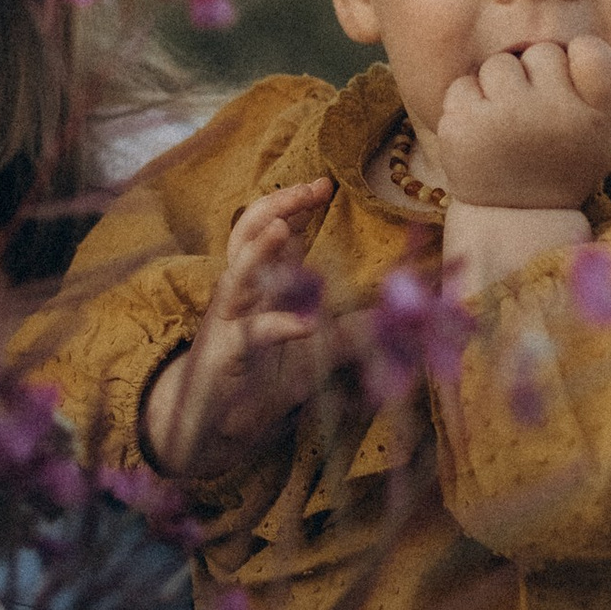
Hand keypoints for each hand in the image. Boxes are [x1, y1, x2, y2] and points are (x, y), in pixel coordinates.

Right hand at [142, 179, 332, 478]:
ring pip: (238, 274)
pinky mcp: (226, 353)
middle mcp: (242, 293)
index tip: (325, 184)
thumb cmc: (260, 380)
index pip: (274, 232)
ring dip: (260, 249)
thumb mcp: (316, 355)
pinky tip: (308, 323)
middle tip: (311, 188)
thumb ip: (352, 333)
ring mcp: (230, 321)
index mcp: (260, 285)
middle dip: (278, 206)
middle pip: (249, 234)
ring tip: (286, 227)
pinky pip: (251, 334)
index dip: (295, 204)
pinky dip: (279, 326)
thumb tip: (396, 316)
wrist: (214, 425)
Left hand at [434, 38, 610, 213]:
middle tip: (535, 117)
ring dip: (498, 87)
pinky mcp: (463, 127)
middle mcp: (554, 114)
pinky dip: (467, 104)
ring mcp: (506, 119)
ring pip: (498, 64)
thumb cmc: (560, 166)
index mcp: (594, 115)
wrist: (514, 219)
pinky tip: (480, 134)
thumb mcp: (599, 137)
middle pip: (540, 52)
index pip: (591, 49)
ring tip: (507, 125)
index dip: (576, 59)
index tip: (571, 86)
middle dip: (534, 76)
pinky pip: (462, 86)